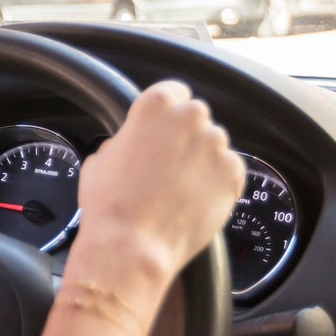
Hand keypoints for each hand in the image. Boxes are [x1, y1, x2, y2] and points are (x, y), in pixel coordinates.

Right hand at [68, 80, 242, 302]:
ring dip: (202, 159)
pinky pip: (231, 171)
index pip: (174, 90)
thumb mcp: (101, 156)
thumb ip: (127, 138)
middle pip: (197, 117)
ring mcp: (216, 146)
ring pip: (214, 145)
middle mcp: (191, 118)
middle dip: (186, 135)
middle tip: (168, 162)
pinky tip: (196, 198)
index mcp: (156, 104)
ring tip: (180, 187)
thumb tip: (134, 143)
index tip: (164, 126)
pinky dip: (218, 182)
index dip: (168, 111)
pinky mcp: (233, 175)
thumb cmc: (110, 203)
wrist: (131, 244)